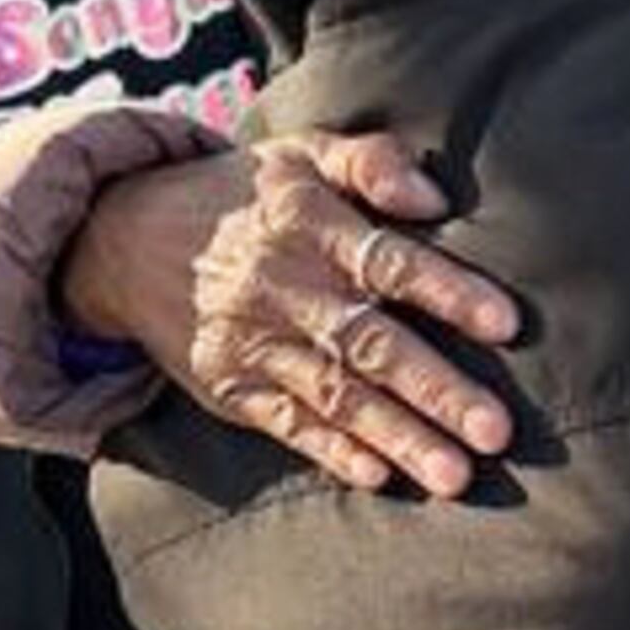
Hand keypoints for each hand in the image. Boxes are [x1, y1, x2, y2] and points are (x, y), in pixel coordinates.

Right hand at [59, 131, 520, 494]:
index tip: (507, 325)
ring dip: (398, 438)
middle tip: (497, 432)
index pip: (388, 261)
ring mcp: (252, 341)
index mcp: (307, 222)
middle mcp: (281, 285)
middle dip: (437, 389)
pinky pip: (287, 424)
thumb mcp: (301, 153)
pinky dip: (332, 452)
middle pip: (369, 342)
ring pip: (336, 395)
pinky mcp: (230, 385)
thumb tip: (439, 199)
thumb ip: (374, 162)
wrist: (122, 237)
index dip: (448, 291)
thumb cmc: (245, 194)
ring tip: (456, 476)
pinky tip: (377, 476)